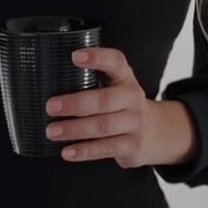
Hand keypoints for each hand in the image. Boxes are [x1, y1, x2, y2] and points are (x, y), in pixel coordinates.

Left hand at [44, 46, 192, 167]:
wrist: (156, 132)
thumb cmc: (123, 104)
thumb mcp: (115, 85)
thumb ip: (92, 79)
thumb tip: (50, 79)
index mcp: (125, 77)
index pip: (115, 61)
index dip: (96, 58)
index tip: (74, 56)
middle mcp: (133, 97)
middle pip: (104, 100)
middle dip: (75, 103)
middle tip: (50, 106)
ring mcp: (135, 123)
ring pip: (103, 126)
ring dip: (75, 129)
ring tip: (52, 131)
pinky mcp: (133, 146)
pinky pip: (106, 149)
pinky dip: (85, 151)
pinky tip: (67, 152)